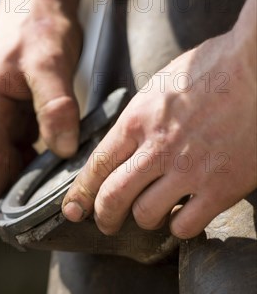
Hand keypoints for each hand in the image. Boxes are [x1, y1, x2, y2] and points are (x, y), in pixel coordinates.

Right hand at [0, 0, 95, 216]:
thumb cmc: (38, 23)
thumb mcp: (49, 60)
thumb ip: (56, 105)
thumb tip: (65, 149)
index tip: (6, 230)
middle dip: (15, 197)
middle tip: (42, 227)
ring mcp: (4, 113)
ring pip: (14, 158)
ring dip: (29, 182)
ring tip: (54, 208)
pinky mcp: (20, 110)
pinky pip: (27, 145)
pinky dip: (40, 163)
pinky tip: (61, 176)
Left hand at [62, 0, 256, 238]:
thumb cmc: (216, 68)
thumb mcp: (162, 85)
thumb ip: (140, 117)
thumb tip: (128, 140)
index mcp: (139, 120)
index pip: (97, 165)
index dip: (81, 193)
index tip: (74, 208)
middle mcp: (157, 148)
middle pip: (112, 197)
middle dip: (104, 217)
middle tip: (107, 224)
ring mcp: (188, 170)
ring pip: (145, 215)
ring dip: (145, 219)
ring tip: (155, 215)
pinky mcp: (219, 187)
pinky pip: (185, 225)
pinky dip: (181, 226)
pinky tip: (186, 214)